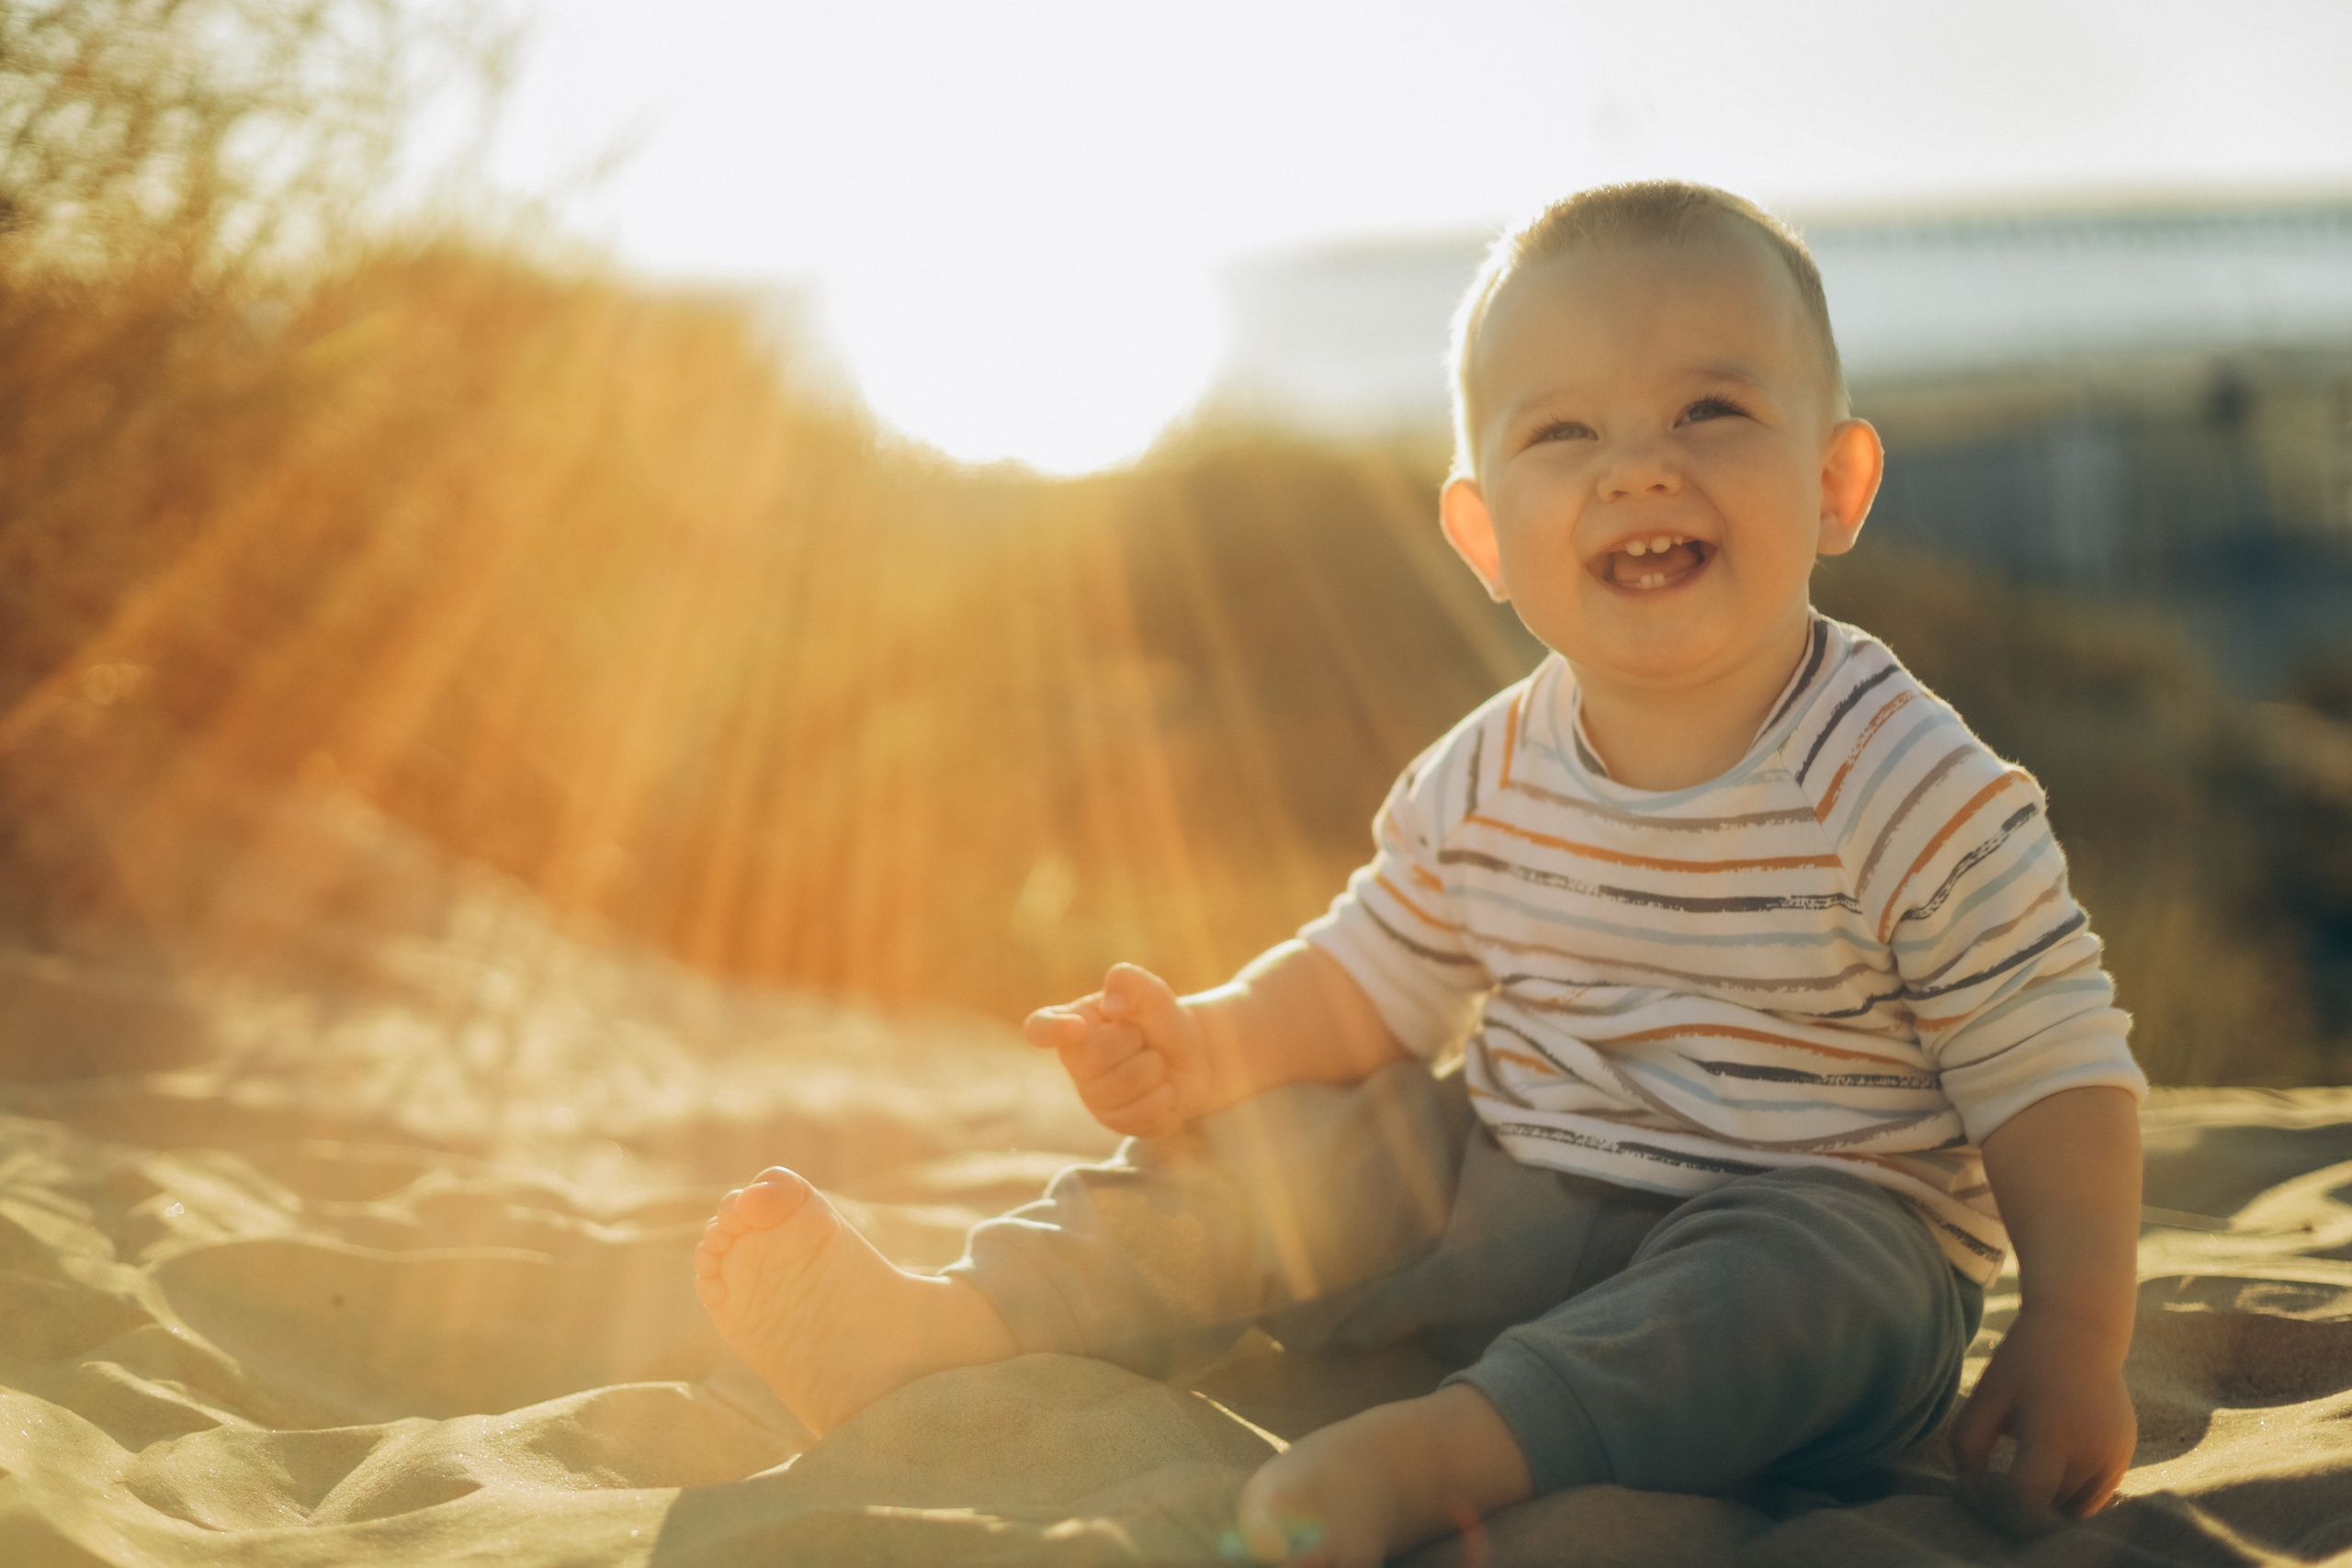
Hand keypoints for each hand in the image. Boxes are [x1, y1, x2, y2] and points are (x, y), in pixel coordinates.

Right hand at [1023, 964, 1213, 1137]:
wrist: (1194, 1057)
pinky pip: (1140, 1115)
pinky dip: (1164, 1098)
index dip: (1051, 1030)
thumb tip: (1112, 1003)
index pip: (1040, 1028)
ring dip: (1152, 1069)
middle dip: (1132, 1041)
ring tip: (1155, 1061)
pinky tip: (1163, 1088)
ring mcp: (1093, 1096)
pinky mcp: (1115, 1121)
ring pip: (1120, 1089)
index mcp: (1073, 1022)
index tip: (1076, 1026)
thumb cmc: (1160, 1019)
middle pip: (1094, 1056)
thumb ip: (1133, 984)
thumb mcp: (1153, 994)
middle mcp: (1075, 1062)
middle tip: (1143, 1036)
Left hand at [1950, 1304, 2135, 1525]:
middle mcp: (2092, 1451)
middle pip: (2050, 1505)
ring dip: (2049, 1499)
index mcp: (2054, 1434)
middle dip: (2021, 1502)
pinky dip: (2072, 1488)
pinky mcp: (2125, 1453)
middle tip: (2000, 1475)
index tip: (1987, 1481)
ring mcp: (2115, 1454)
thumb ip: (1968, 1444)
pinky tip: (2052, 1459)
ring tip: (2028, 1467)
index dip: (2001, 1502)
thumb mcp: (1986, 1396)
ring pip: (2075, 1506)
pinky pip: (2096, 1493)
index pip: (2029, 1499)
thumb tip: (1971, 1486)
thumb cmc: (2024, 1363)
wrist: (2080, 1331)